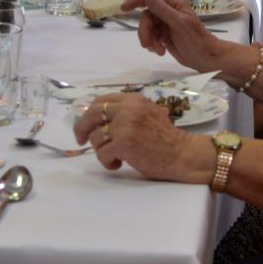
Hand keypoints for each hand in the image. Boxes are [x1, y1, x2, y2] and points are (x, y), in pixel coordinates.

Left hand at [72, 93, 204, 180]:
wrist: (182, 154)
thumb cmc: (165, 139)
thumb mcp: (147, 114)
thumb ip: (127, 112)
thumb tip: (97, 117)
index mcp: (134, 100)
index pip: (101, 100)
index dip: (89, 113)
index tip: (87, 124)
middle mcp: (128, 108)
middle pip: (92, 113)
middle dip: (81, 127)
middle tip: (80, 140)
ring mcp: (125, 125)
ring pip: (96, 137)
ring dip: (101, 150)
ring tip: (115, 157)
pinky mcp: (123, 143)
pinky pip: (102, 153)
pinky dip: (107, 162)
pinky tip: (118, 164)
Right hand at [120, 0, 226, 71]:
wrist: (205, 58)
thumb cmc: (196, 40)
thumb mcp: (179, 24)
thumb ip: (163, 10)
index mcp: (174, 3)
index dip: (135, 1)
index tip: (123, 9)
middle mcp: (169, 11)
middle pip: (146, 16)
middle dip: (145, 31)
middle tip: (149, 45)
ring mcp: (166, 23)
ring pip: (147, 27)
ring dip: (149, 40)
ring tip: (157, 50)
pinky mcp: (164, 35)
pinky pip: (150, 36)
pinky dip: (152, 45)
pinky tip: (160, 52)